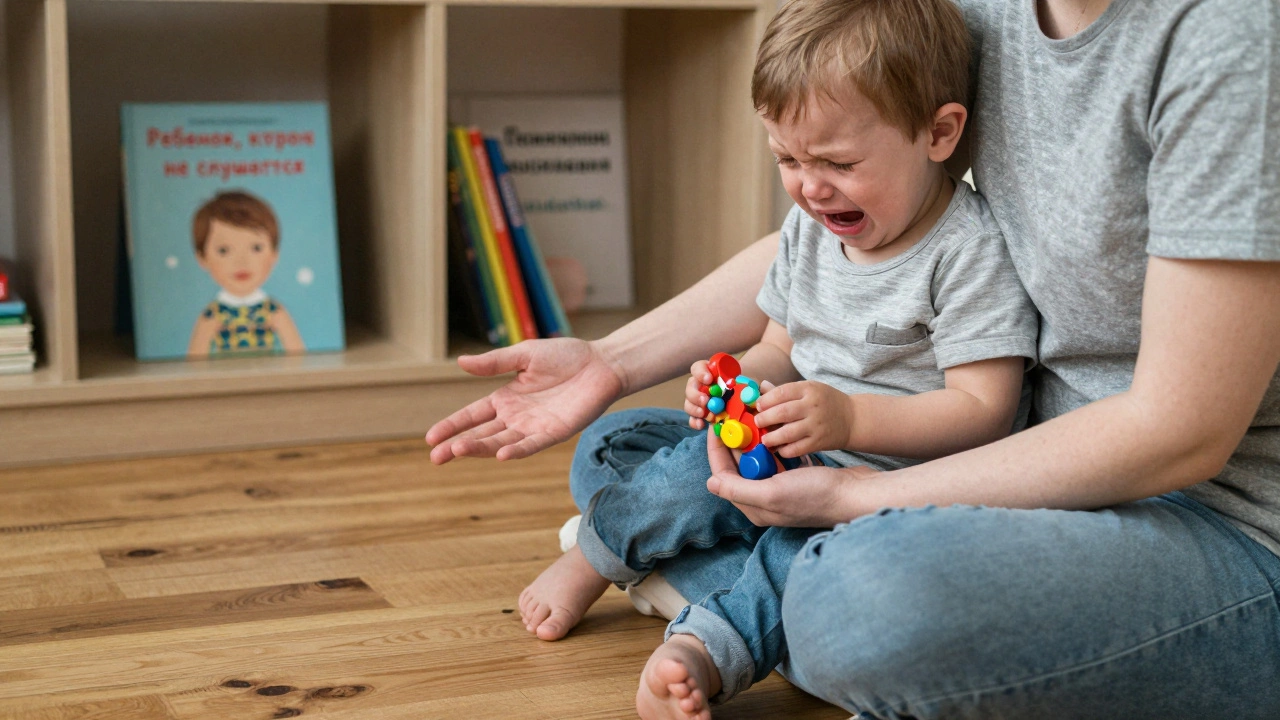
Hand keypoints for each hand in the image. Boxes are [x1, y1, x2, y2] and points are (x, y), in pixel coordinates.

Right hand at [425, 338, 624, 463]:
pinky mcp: (555, 433)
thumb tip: (460, 362)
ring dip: (480, 448)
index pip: (472, 415)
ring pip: (501, 442)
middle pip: (481, 435)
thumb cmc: (566, 357)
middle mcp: (516, 417)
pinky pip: (532, 445)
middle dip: (458, 445)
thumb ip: (494, 363)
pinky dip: (517, 450)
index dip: (452, 426)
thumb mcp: (524, 355)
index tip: (431, 438)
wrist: (602, 364)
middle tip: (435, 457)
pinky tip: (500, 455)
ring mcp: (534, 427)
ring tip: (457, 451)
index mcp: (506, 398)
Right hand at [687, 361, 777, 429]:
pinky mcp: (702, 414)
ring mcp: (701, 400)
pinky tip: (701, 425)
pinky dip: (694, 421)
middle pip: (691, 385)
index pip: (699, 367)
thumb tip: (756, 389)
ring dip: (694, 408)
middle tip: (706, 401)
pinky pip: (693, 417)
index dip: (701, 372)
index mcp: (712, 373)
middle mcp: (703, 385)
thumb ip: (750, 387)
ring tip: (704, 414)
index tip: (709, 379)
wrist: (751, 403)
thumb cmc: (751, 390)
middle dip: (696, 394)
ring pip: (689, 401)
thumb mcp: (752, 386)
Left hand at [703, 432, 877, 526]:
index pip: (724, 475)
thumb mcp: (773, 493)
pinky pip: (776, 457)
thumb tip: (710, 482)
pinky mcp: (796, 477)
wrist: (856, 495)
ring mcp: (781, 487)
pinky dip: (771, 442)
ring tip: (748, 416)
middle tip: (732, 416)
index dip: (717, 450)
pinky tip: (771, 426)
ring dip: (753, 438)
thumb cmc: (815, 496)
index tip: (716, 426)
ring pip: (758, 459)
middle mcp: (765, 498)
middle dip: (735, 440)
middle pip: (740, 465)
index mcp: (755, 506)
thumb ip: (739, 489)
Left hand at [753, 380, 855, 456]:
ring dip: (771, 438)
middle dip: (764, 419)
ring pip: (787, 433)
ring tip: (765, 439)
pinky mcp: (819, 442)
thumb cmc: (826, 402)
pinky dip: (784, 450)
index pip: (781, 392)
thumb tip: (760, 387)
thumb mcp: (809, 389)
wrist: (852, 419)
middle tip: (758, 422)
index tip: (758, 406)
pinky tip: (779, 449)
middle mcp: (813, 406)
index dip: (765, 400)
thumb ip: (785, 391)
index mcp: (809, 389)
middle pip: (782, 413)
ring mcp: (816, 425)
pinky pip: (796, 449)